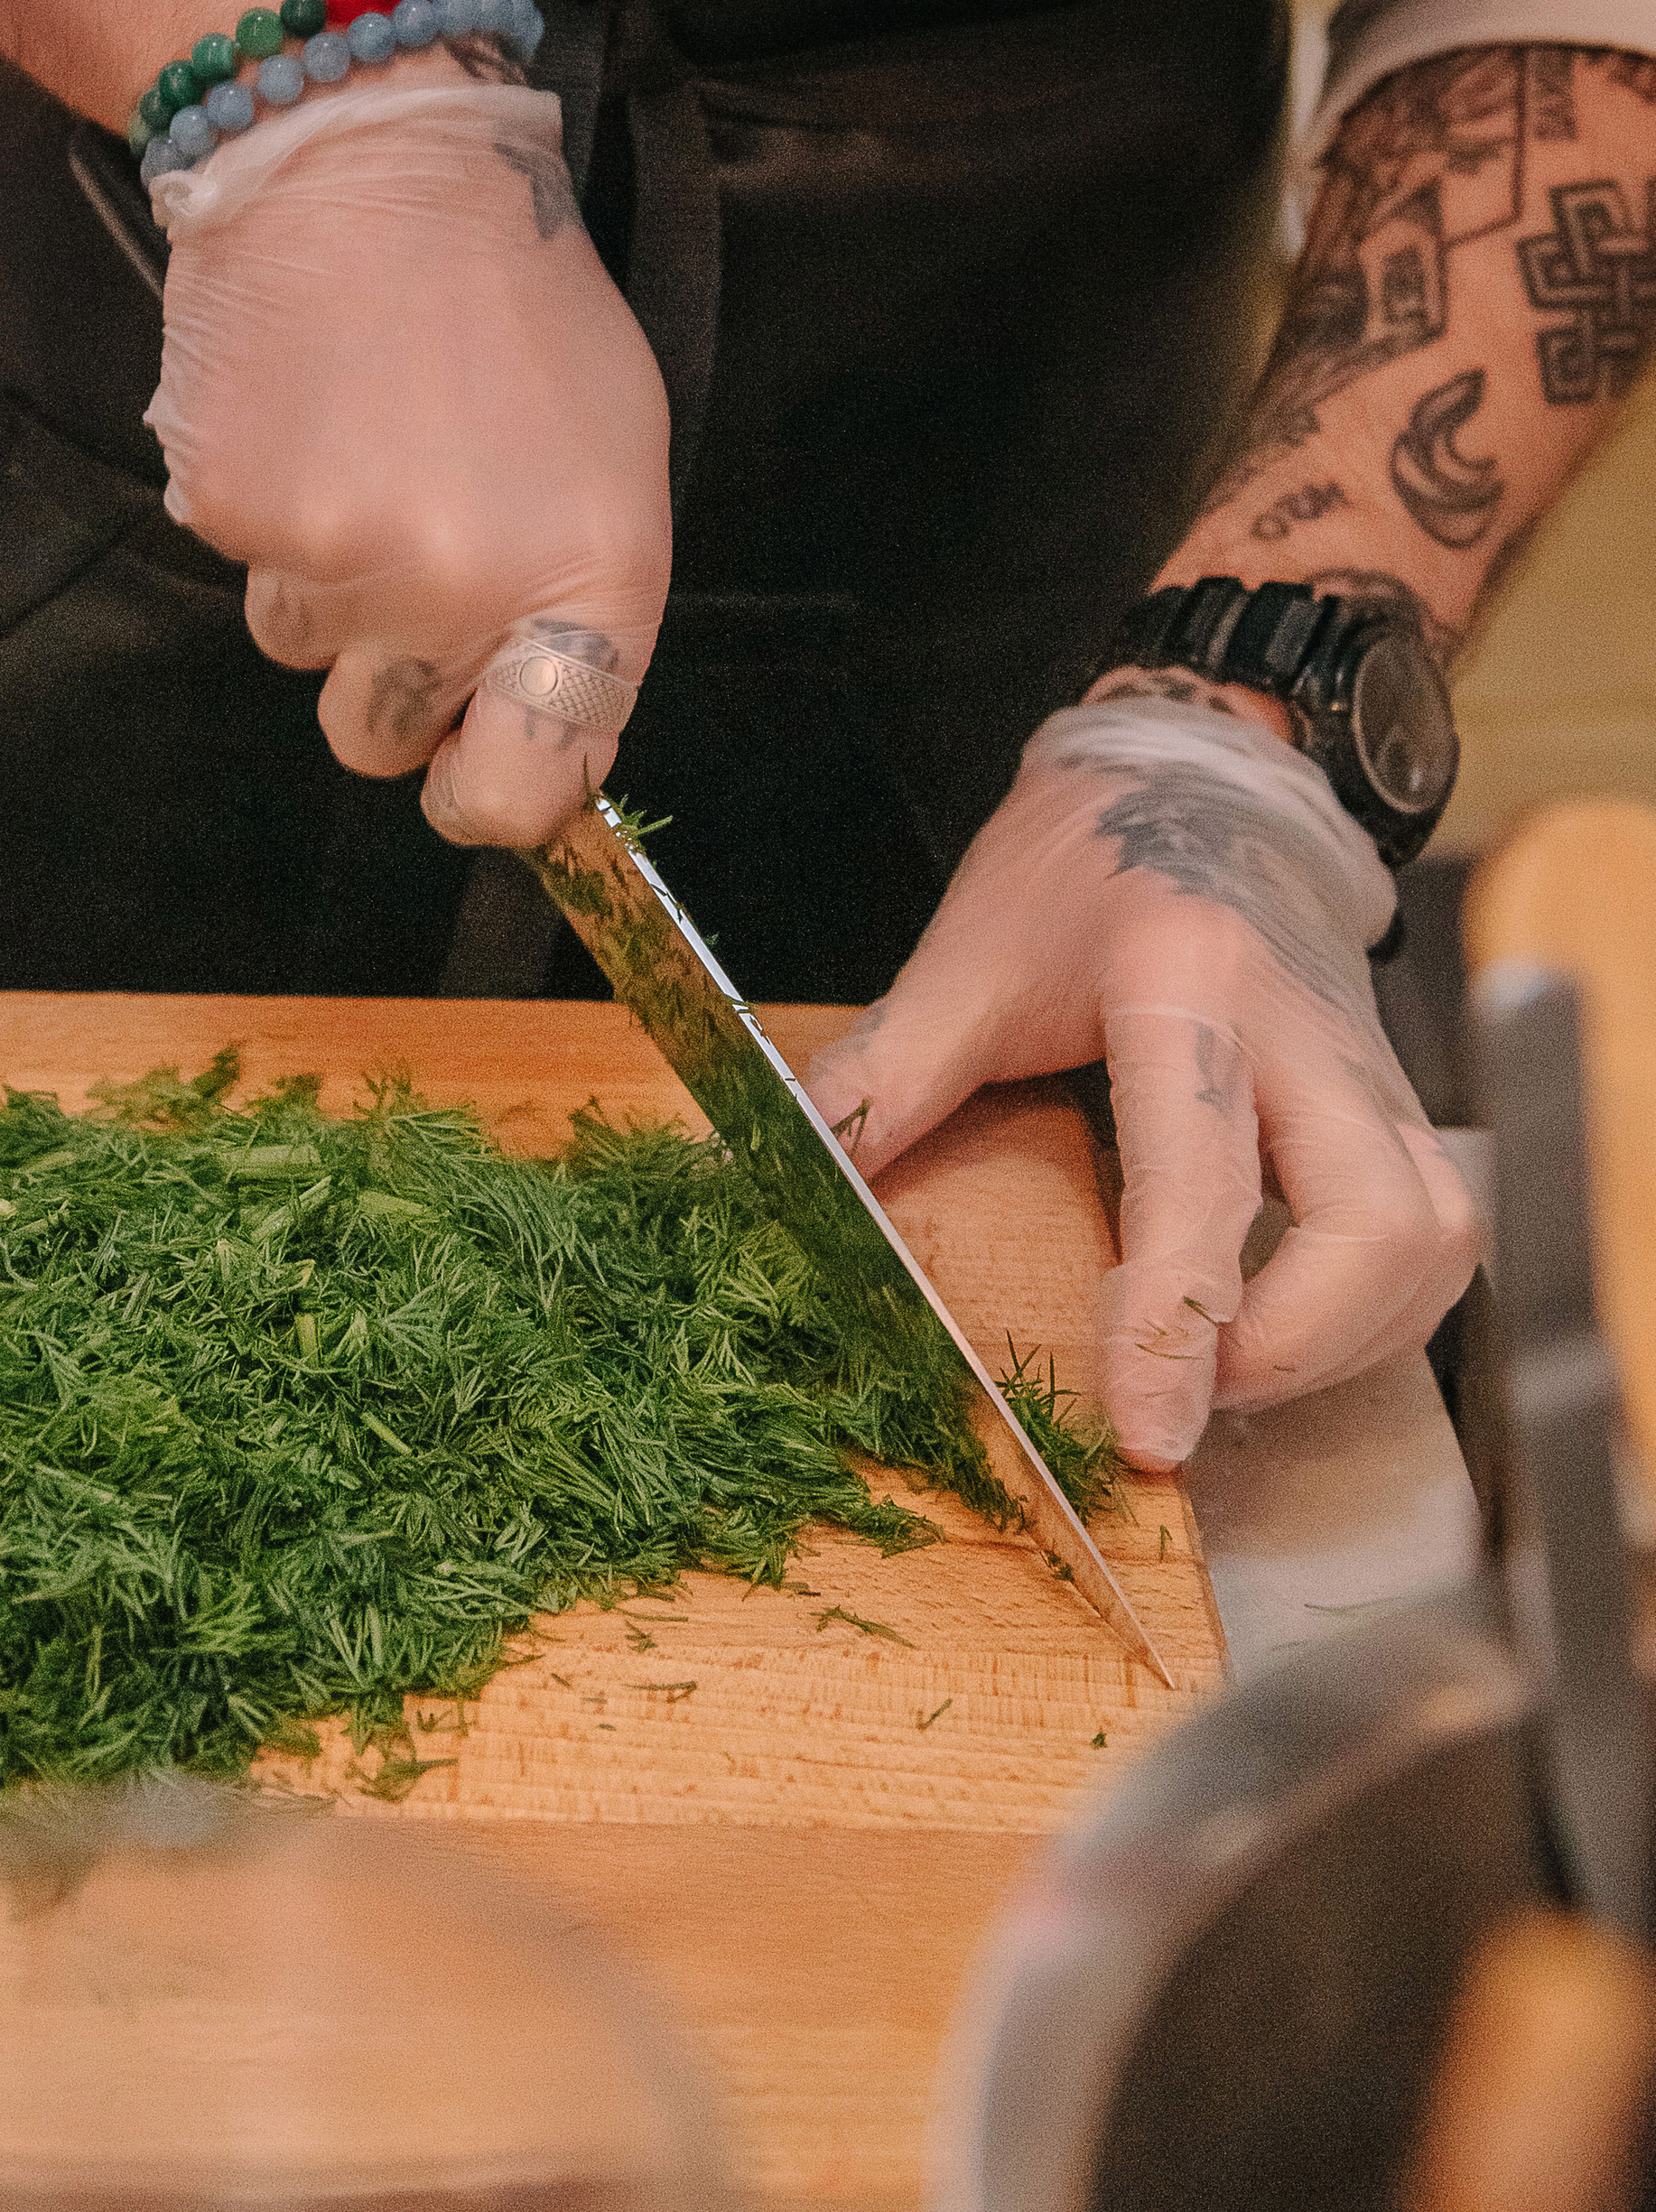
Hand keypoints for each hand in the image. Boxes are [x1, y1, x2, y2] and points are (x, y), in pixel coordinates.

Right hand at [146, 71, 671, 844]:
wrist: (369, 160)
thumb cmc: (515, 302)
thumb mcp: (612, 460)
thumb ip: (576, 616)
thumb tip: (527, 743)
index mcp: (587, 585)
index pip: (522, 793)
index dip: (489, 793)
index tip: (475, 765)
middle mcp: (459, 594)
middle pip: (383, 743)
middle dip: (396, 681)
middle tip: (415, 550)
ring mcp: (334, 562)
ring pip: (306, 653)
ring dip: (328, 585)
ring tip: (363, 447)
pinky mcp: (231, 515)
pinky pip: (245, 569)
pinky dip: (269, 512)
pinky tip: (307, 416)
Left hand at [804, 695, 1478, 1468]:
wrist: (1190, 780)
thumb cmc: (1075, 868)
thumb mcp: (963, 963)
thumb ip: (879, 1080)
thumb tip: (773, 1179)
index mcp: (1187, 981)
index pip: (1203, 1175)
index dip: (1179, 1317)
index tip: (1153, 1431)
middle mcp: (1303, 1029)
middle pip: (1379, 1223)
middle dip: (1299, 1344)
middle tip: (1200, 1392)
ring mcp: (1369, 1065)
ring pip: (1434, 1234)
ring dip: (1353, 1336)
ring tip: (1240, 1367)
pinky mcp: (1397, 1098)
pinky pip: (1437, 1227)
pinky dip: (1383, 1307)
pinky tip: (1296, 1327)